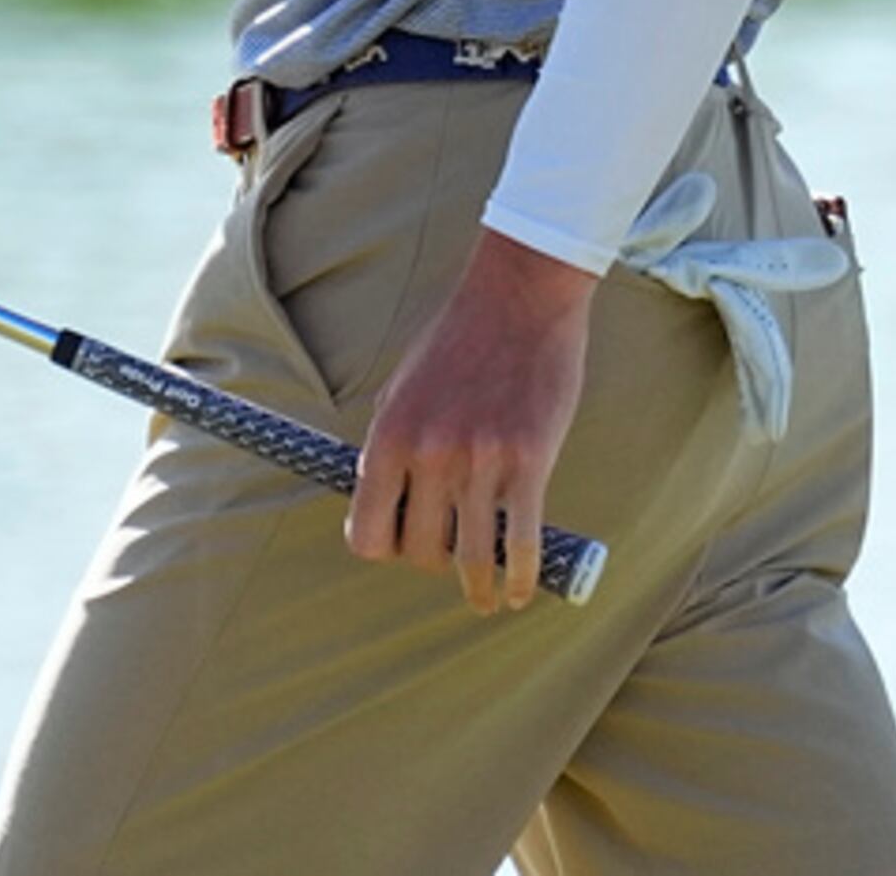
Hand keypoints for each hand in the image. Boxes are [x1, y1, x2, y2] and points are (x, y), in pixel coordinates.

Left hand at [346, 229, 599, 612]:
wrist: (518, 296)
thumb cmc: (459, 339)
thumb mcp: (402, 387)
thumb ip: (393, 444)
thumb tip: (386, 497)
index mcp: (388, 436)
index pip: (367, 533)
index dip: (384, 547)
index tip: (403, 544)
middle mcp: (428, 455)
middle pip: (419, 551)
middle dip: (434, 562)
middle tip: (452, 557)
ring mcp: (479, 460)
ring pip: (469, 557)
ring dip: (478, 587)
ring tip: (488, 598)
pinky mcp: (528, 460)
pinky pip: (520, 542)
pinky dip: (520, 576)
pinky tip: (520, 589)